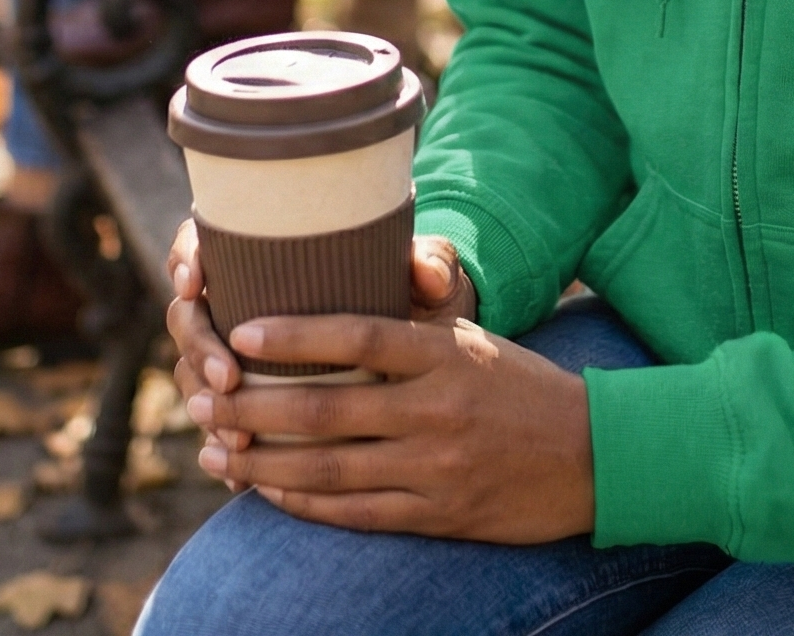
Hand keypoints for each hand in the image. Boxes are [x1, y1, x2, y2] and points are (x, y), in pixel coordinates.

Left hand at [163, 226, 587, 544]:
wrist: (590, 454)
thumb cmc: (518, 384)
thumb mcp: (472, 337)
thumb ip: (414, 317)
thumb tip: (354, 279)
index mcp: (444, 353)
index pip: (358, 335)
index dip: (295, 335)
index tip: (241, 329)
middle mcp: (435, 408)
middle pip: (327, 409)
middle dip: (254, 406)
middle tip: (203, 398)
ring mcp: (435, 466)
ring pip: (330, 469)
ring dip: (264, 461)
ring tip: (216, 449)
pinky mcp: (437, 514)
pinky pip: (355, 513)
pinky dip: (304, 503)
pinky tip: (267, 489)